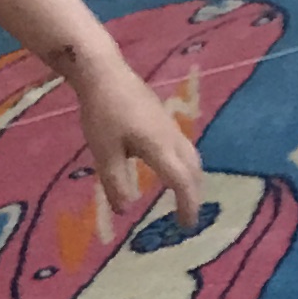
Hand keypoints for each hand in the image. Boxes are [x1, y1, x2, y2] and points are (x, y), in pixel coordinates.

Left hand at [75, 56, 204, 225]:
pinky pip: (182, 146)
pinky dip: (184, 164)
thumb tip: (126, 210)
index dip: (187, 205)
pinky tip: (168, 168)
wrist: (104, 71)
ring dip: (191, 178)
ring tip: (183, 195)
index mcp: (160, 147)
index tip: (186, 226)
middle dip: (194, 194)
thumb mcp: (104, 152)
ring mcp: (170, 125)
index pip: (182, 181)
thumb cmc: (102, 112)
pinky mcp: (163, 118)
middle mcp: (172, 137)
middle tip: (187, 215)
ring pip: (191, 156)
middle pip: (194, 169)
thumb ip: (115, 182)